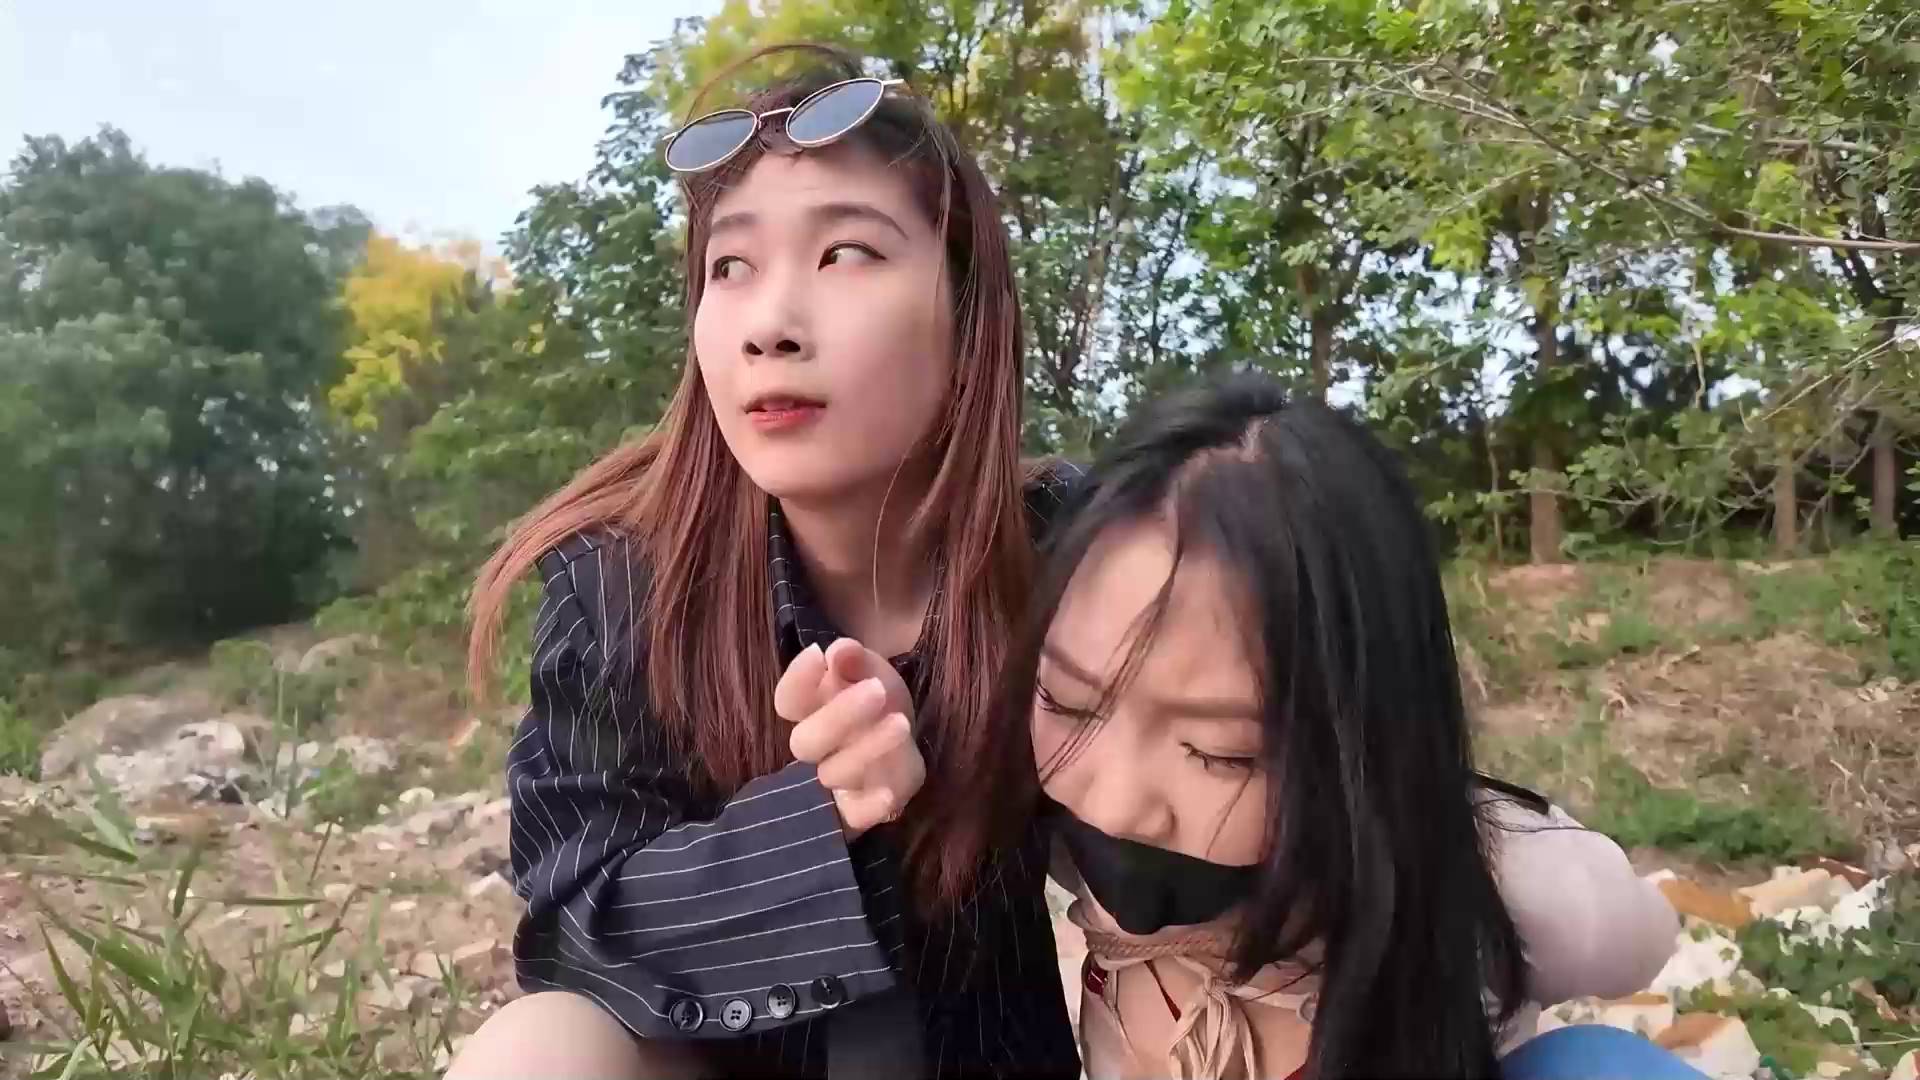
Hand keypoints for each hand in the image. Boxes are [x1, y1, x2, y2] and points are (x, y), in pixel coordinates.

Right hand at [776, 638, 922, 839]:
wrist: (902, 748)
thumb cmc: (878, 705)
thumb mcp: (872, 673)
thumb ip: (855, 661)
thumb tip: (839, 651)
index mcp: (812, 711)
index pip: (788, 700)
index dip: (797, 680)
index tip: (817, 654)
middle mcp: (818, 749)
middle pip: (805, 742)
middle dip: (839, 715)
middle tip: (876, 690)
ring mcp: (838, 781)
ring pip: (833, 774)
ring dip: (866, 748)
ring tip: (900, 723)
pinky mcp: (862, 808)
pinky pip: (855, 817)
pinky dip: (869, 808)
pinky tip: (888, 794)